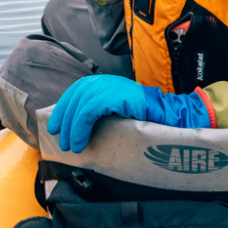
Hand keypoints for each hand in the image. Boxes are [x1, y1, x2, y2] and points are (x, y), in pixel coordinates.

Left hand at [47, 74, 212, 152]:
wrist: (172, 120)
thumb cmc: (147, 122)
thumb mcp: (119, 116)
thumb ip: (102, 115)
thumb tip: (77, 130)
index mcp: (108, 84)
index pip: (78, 89)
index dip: (64, 107)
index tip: (55, 126)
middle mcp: (109, 82)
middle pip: (77, 94)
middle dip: (64, 118)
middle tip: (60, 139)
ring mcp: (114, 87)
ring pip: (81, 103)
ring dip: (72, 126)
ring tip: (71, 146)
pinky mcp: (118, 96)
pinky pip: (90, 110)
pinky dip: (81, 126)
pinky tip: (80, 141)